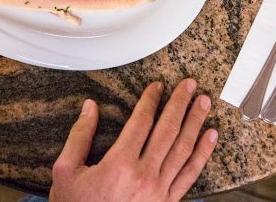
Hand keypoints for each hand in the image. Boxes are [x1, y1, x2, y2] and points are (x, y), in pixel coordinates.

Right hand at [50, 79, 217, 201]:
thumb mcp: (65, 172)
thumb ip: (79, 137)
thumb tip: (90, 108)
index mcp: (119, 164)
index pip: (141, 122)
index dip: (151, 100)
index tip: (158, 86)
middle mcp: (144, 176)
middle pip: (167, 130)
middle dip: (179, 103)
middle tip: (189, 85)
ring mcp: (159, 191)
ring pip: (183, 150)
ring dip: (195, 123)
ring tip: (204, 103)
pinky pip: (190, 175)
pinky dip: (202, 154)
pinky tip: (210, 137)